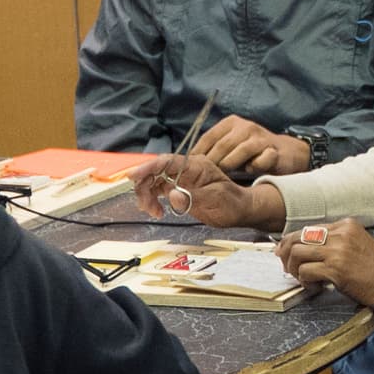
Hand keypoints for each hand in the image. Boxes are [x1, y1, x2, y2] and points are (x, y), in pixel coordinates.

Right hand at [129, 155, 287, 231]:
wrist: (239, 210)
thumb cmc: (232, 203)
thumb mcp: (216, 201)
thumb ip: (193, 198)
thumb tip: (172, 195)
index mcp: (196, 166)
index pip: (167, 162)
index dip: (148, 167)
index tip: (133, 175)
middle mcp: (185, 170)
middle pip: (155, 171)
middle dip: (144, 186)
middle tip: (145, 205)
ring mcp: (180, 179)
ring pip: (153, 181)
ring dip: (146, 196)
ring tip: (153, 211)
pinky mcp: (177, 189)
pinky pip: (157, 191)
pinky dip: (152, 201)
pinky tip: (156, 211)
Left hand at [191, 117, 312, 179]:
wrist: (284, 152)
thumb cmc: (250, 152)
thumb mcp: (230, 146)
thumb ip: (214, 150)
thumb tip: (189, 162)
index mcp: (231, 123)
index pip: (208, 137)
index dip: (198, 154)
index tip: (191, 168)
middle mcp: (245, 127)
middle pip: (222, 145)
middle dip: (213, 164)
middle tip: (208, 176)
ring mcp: (260, 137)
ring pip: (239, 152)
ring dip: (230, 166)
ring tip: (225, 176)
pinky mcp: (274, 150)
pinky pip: (259, 161)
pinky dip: (253, 168)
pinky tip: (251, 171)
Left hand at [277, 221, 373, 310]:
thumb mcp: (357, 244)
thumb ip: (334, 242)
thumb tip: (304, 249)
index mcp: (346, 225)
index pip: (308, 228)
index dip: (292, 241)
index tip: (286, 253)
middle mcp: (341, 234)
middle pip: (298, 237)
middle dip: (286, 253)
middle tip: (286, 266)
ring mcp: (338, 251)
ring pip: (297, 253)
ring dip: (294, 268)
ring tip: (302, 278)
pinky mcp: (335, 269)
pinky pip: (305, 271)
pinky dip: (304, 281)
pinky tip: (314, 286)